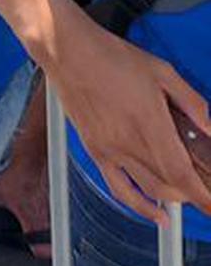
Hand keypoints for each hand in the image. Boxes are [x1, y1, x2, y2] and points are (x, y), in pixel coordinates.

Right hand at [50, 11, 210, 222]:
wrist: (69, 53)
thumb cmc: (111, 56)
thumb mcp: (162, 71)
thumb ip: (191, 101)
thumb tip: (209, 126)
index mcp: (149, 122)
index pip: (181, 173)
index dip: (201, 195)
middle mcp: (129, 143)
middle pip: (168, 186)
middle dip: (191, 194)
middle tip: (203, 186)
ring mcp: (110, 151)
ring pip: (148, 191)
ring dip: (171, 200)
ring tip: (186, 197)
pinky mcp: (96, 152)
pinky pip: (119, 189)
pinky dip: (139, 206)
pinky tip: (153, 212)